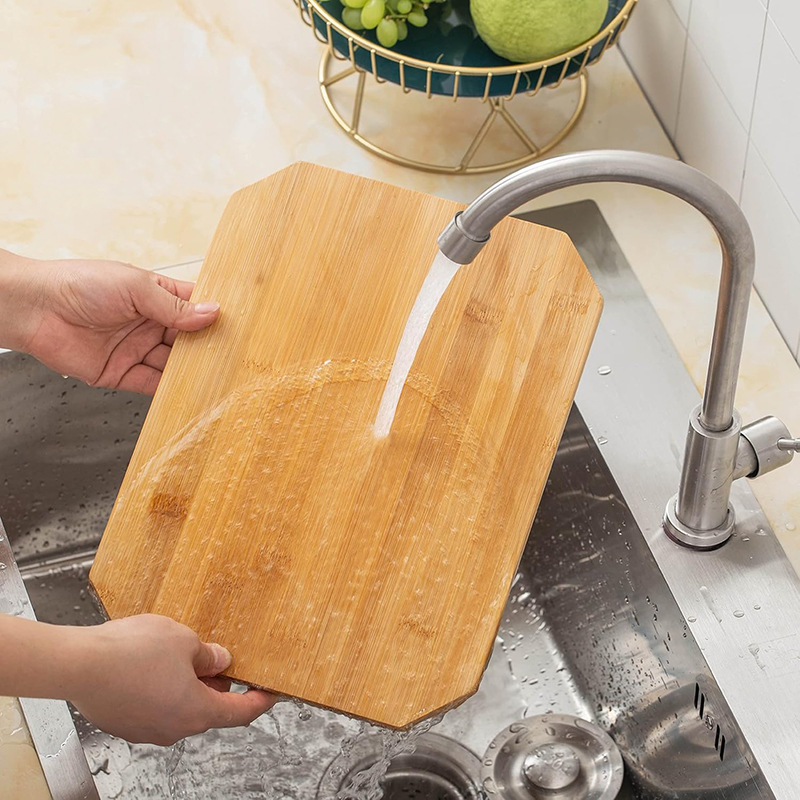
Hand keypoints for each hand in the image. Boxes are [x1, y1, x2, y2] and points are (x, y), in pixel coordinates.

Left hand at [0, 250, 218, 394]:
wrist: (35, 309)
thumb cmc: (79, 284)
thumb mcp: (136, 288)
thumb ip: (175, 306)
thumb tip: (212, 313)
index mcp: (155, 296)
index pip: (193, 307)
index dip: (214, 315)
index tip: (239, 326)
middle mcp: (148, 323)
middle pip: (188, 340)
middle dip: (208, 348)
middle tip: (233, 357)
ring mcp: (136, 349)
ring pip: (173, 364)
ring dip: (192, 371)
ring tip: (216, 377)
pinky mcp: (121, 373)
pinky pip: (151, 384)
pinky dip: (169, 390)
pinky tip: (188, 391)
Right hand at [70, 615, 275, 745]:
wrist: (78, 665)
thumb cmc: (132, 653)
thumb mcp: (184, 641)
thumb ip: (208, 654)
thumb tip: (220, 661)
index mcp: (197, 712)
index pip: (241, 713)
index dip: (260, 701)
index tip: (272, 693)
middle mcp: (174, 729)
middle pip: (209, 710)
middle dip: (217, 685)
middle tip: (217, 657)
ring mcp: (147, 730)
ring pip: (180, 707)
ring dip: (187, 684)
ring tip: (179, 654)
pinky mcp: (125, 723)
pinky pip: (155, 706)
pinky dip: (163, 688)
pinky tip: (153, 664)